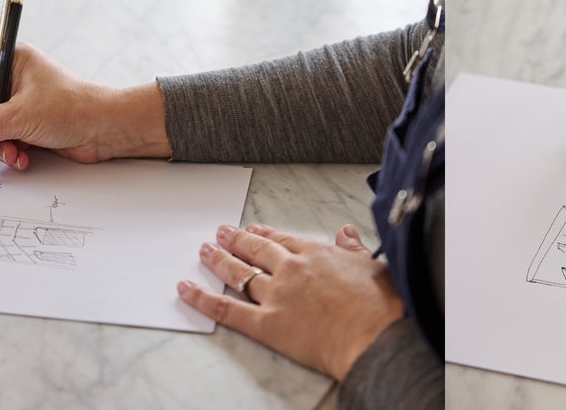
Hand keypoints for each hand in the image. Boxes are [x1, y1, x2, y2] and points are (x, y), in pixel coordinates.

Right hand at [0, 42, 169, 169]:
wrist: (109, 129)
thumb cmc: (73, 109)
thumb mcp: (19, 117)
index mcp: (13, 60)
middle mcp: (15, 78)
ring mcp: (22, 102)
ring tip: (15, 155)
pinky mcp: (30, 123)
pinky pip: (4, 138)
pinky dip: (10, 151)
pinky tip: (23, 159)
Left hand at [178, 222, 402, 379]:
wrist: (375, 336)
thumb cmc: (379, 306)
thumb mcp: (373, 266)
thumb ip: (354, 248)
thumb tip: (346, 232)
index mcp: (316, 254)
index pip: (282, 239)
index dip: (264, 233)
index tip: (252, 228)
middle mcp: (291, 269)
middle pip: (255, 250)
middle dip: (235, 240)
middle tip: (221, 233)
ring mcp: (276, 295)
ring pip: (238, 273)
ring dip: (218, 260)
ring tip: (204, 251)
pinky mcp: (266, 324)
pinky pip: (226, 309)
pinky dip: (202, 298)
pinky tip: (186, 289)